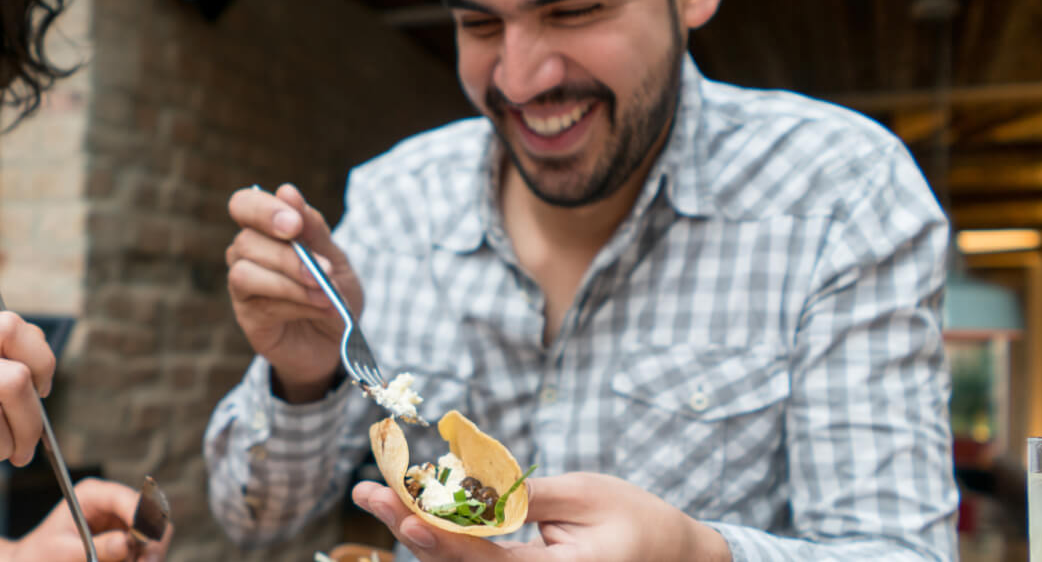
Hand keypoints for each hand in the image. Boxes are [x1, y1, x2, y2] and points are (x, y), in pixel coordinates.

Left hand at [10, 478, 172, 561]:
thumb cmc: (40, 554)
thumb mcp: (63, 552)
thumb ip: (96, 548)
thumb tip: (126, 543)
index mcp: (93, 494)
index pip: (129, 498)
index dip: (141, 518)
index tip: (143, 542)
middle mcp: (113, 504)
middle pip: (151, 516)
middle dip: (152, 543)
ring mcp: (122, 523)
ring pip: (154, 537)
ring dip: (147, 556)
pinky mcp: (127, 541)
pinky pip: (146, 552)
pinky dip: (141, 560)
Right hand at [224, 183, 362, 400]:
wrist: (338, 341)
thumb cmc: (333, 292)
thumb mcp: (334, 256)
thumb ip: (313, 229)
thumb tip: (287, 191)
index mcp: (266, 230)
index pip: (244, 205)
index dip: (263, 209)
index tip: (294, 224)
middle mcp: (246, 254)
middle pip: (247, 240)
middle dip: (288, 255)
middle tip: (323, 269)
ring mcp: (243, 287)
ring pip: (245, 272)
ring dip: (290, 281)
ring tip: (325, 293)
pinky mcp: (248, 317)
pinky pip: (261, 303)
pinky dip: (296, 302)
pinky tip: (321, 307)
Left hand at [351, 474, 731, 561]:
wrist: (674, 559)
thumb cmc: (637, 521)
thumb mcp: (585, 495)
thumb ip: (525, 496)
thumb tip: (466, 485)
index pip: (479, 557)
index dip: (431, 529)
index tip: (393, 503)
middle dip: (408, 529)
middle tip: (367, 495)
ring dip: (418, 534)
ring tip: (380, 499)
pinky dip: (445, 542)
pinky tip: (415, 514)